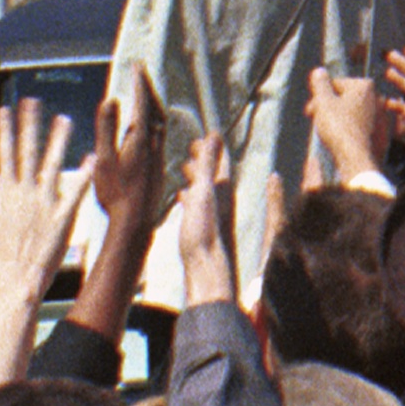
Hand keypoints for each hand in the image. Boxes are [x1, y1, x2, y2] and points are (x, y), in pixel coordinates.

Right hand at [0, 97, 89, 308]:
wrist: (16, 279)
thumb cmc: (8, 252)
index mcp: (7, 193)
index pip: (4, 155)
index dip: (4, 131)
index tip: (3, 110)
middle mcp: (24, 194)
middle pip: (26, 152)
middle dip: (28, 126)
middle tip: (32, 101)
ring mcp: (43, 204)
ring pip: (51, 165)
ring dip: (57, 141)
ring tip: (64, 118)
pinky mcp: (61, 217)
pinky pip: (74, 191)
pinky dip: (82, 175)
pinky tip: (90, 159)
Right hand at [86, 86, 163, 228]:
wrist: (135, 223)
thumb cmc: (116, 193)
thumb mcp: (104, 159)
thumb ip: (107, 128)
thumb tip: (111, 100)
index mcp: (141, 139)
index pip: (142, 103)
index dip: (140, 83)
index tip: (136, 66)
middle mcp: (154, 144)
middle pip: (155, 109)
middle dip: (148, 89)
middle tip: (140, 74)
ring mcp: (158, 155)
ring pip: (160, 122)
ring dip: (153, 105)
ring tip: (144, 94)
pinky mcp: (159, 166)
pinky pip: (160, 135)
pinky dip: (154, 121)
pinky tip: (147, 128)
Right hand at [174, 131, 237, 308]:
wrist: (204, 270)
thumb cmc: (203, 233)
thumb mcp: (204, 192)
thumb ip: (209, 164)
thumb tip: (215, 135)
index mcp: (223, 190)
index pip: (220, 162)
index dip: (212, 148)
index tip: (203, 136)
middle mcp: (222, 202)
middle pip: (213, 174)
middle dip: (203, 160)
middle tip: (190, 148)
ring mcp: (213, 216)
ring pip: (205, 190)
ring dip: (195, 177)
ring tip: (183, 169)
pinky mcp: (204, 229)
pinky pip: (198, 207)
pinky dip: (190, 197)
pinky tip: (182, 199)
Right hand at [306, 66, 388, 181]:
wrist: (355, 158)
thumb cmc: (338, 127)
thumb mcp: (323, 101)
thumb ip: (320, 83)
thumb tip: (319, 71)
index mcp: (365, 85)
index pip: (335, 84)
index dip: (319, 96)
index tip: (310, 110)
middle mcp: (377, 97)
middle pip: (344, 98)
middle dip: (328, 107)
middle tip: (315, 119)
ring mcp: (380, 116)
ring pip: (351, 112)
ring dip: (337, 118)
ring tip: (327, 130)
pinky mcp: (380, 133)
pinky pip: (359, 126)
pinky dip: (348, 130)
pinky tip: (339, 139)